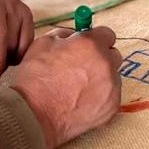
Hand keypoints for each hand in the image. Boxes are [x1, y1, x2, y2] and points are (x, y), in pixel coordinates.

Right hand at [12, 27, 122, 148]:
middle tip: (82, 67)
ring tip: (78, 89)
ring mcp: (111, 88)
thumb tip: (74, 36)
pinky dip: (99, 98)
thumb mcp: (44, 43)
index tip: (89, 46)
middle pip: (113, 55)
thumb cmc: (36, 79)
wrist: (34, 114)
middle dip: (101, 58)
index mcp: (91, 45)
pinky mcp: (111, 108)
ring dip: (100, 79)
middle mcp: (106, 64)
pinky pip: (110, 97)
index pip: (107, 34)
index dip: (96, 39)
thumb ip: (65, 35)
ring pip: (112, 78)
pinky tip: (81, 102)